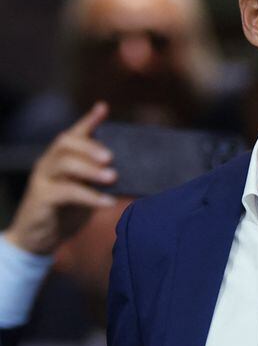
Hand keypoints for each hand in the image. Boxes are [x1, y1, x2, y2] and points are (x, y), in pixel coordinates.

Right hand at [4, 102, 116, 254]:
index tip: (103, 107)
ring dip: (90, 169)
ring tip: (113, 177)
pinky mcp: (41, 199)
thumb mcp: (84, 188)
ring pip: (64, 164)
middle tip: (111, 157)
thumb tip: (131, 169)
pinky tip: (108, 202)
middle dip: (90, 146)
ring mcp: (43, 179)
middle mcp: (48, 162)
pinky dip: (89, 196)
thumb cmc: (67, 210)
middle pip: (65, 142)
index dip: (88, 120)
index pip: (74, 132)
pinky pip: (66, 193)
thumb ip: (99, 175)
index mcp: (60, 157)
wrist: (38, 238)